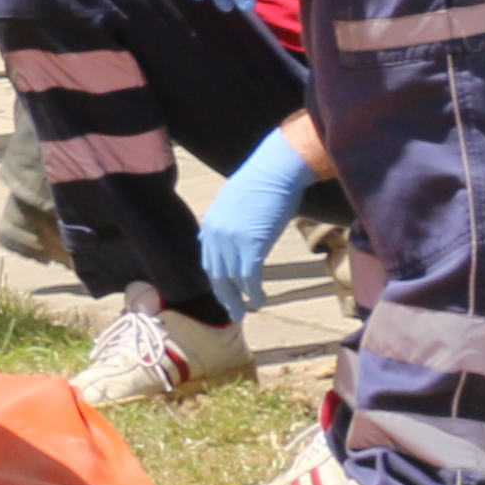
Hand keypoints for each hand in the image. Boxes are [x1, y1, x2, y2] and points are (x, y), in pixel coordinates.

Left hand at [198, 119, 319, 318]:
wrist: (275, 171)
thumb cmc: (262, 183)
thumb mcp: (234, 204)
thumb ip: (225, 223)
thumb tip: (218, 236)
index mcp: (210, 225)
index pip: (209, 261)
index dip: (218, 280)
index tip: (225, 294)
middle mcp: (215, 235)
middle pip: (216, 275)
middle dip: (225, 297)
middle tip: (234, 313)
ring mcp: (231, 241)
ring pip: (232, 280)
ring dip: (241, 299)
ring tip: (250, 310)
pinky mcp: (251, 246)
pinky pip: (249, 278)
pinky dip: (254, 293)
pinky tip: (260, 302)